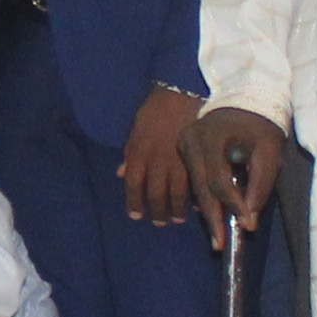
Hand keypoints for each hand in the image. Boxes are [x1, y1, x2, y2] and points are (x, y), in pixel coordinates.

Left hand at [121, 83, 204, 225]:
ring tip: (177, 218)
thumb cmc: (155, 110)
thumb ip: (129, 154)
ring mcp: (176, 160)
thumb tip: (121, 174)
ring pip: (176, 193)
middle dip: (157, 211)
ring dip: (176, 209)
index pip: (132, 185)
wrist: (179, 94)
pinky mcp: (196, 158)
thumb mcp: (135, 130)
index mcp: (138, 153)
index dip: (134, 203)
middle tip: (160, 222)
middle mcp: (156, 160)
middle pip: (155, 194)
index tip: (136, 215)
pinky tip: (196, 205)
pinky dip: (195, 196)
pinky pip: (194, 183)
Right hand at [185, 104, 288, 243]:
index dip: (233, 204)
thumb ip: (261, 182)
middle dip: (212, 217)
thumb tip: (250, 217)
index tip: (248, 225)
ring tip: (216, 236)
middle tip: (219, 244)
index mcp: (211, 136)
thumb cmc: (261, 122)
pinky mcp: (184, 148)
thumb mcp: (269, 148)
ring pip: (193, 186)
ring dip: (206, 212)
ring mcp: (183, 143)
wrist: (246, 97)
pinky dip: (203, 198)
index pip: (218, 179)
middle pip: (201, 187)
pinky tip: (213, 215)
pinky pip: (192, 179)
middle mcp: (190, 139)